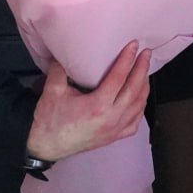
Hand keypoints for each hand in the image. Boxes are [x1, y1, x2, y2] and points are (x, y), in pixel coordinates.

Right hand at [26, 41, 150, 160]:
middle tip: (146, 53)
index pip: (118, 78)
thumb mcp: (53, 90)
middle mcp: (111, 119)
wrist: (46, 147)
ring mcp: (114, 131)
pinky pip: (135, 122)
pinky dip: (141, 107)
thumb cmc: (49, 119)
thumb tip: (66, 48)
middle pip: (134, 90)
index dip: (127, 60)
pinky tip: (140, 98)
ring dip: (144, 87)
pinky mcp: (114, 138)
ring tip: (144, 70)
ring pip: (138, 106)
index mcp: (97, 106)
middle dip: (142, 69)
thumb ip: (61, 67)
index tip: (134, 45)